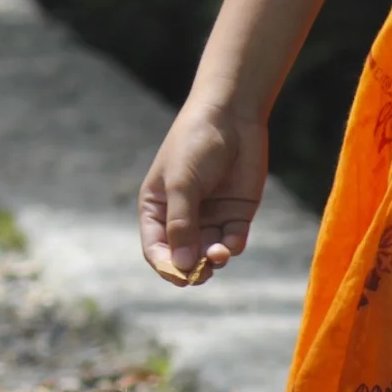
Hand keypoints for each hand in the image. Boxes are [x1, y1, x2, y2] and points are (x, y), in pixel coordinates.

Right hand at [139, 102, 267, 285]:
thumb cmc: (195, 144)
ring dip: (212, 260)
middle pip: (183, 256)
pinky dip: (231, 247)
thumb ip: (182, 225)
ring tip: (218, 254)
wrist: (232, 116)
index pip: (156, 248)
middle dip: (192, 269)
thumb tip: (183, 268)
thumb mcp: (183, 184)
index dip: (166, 265)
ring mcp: (209, 216)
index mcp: (157, 208)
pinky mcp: (235, 213)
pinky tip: (230, 244)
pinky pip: (231, 241)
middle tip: (201, 274)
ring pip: (208, 253)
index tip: (179, 275)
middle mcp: (182, 217)